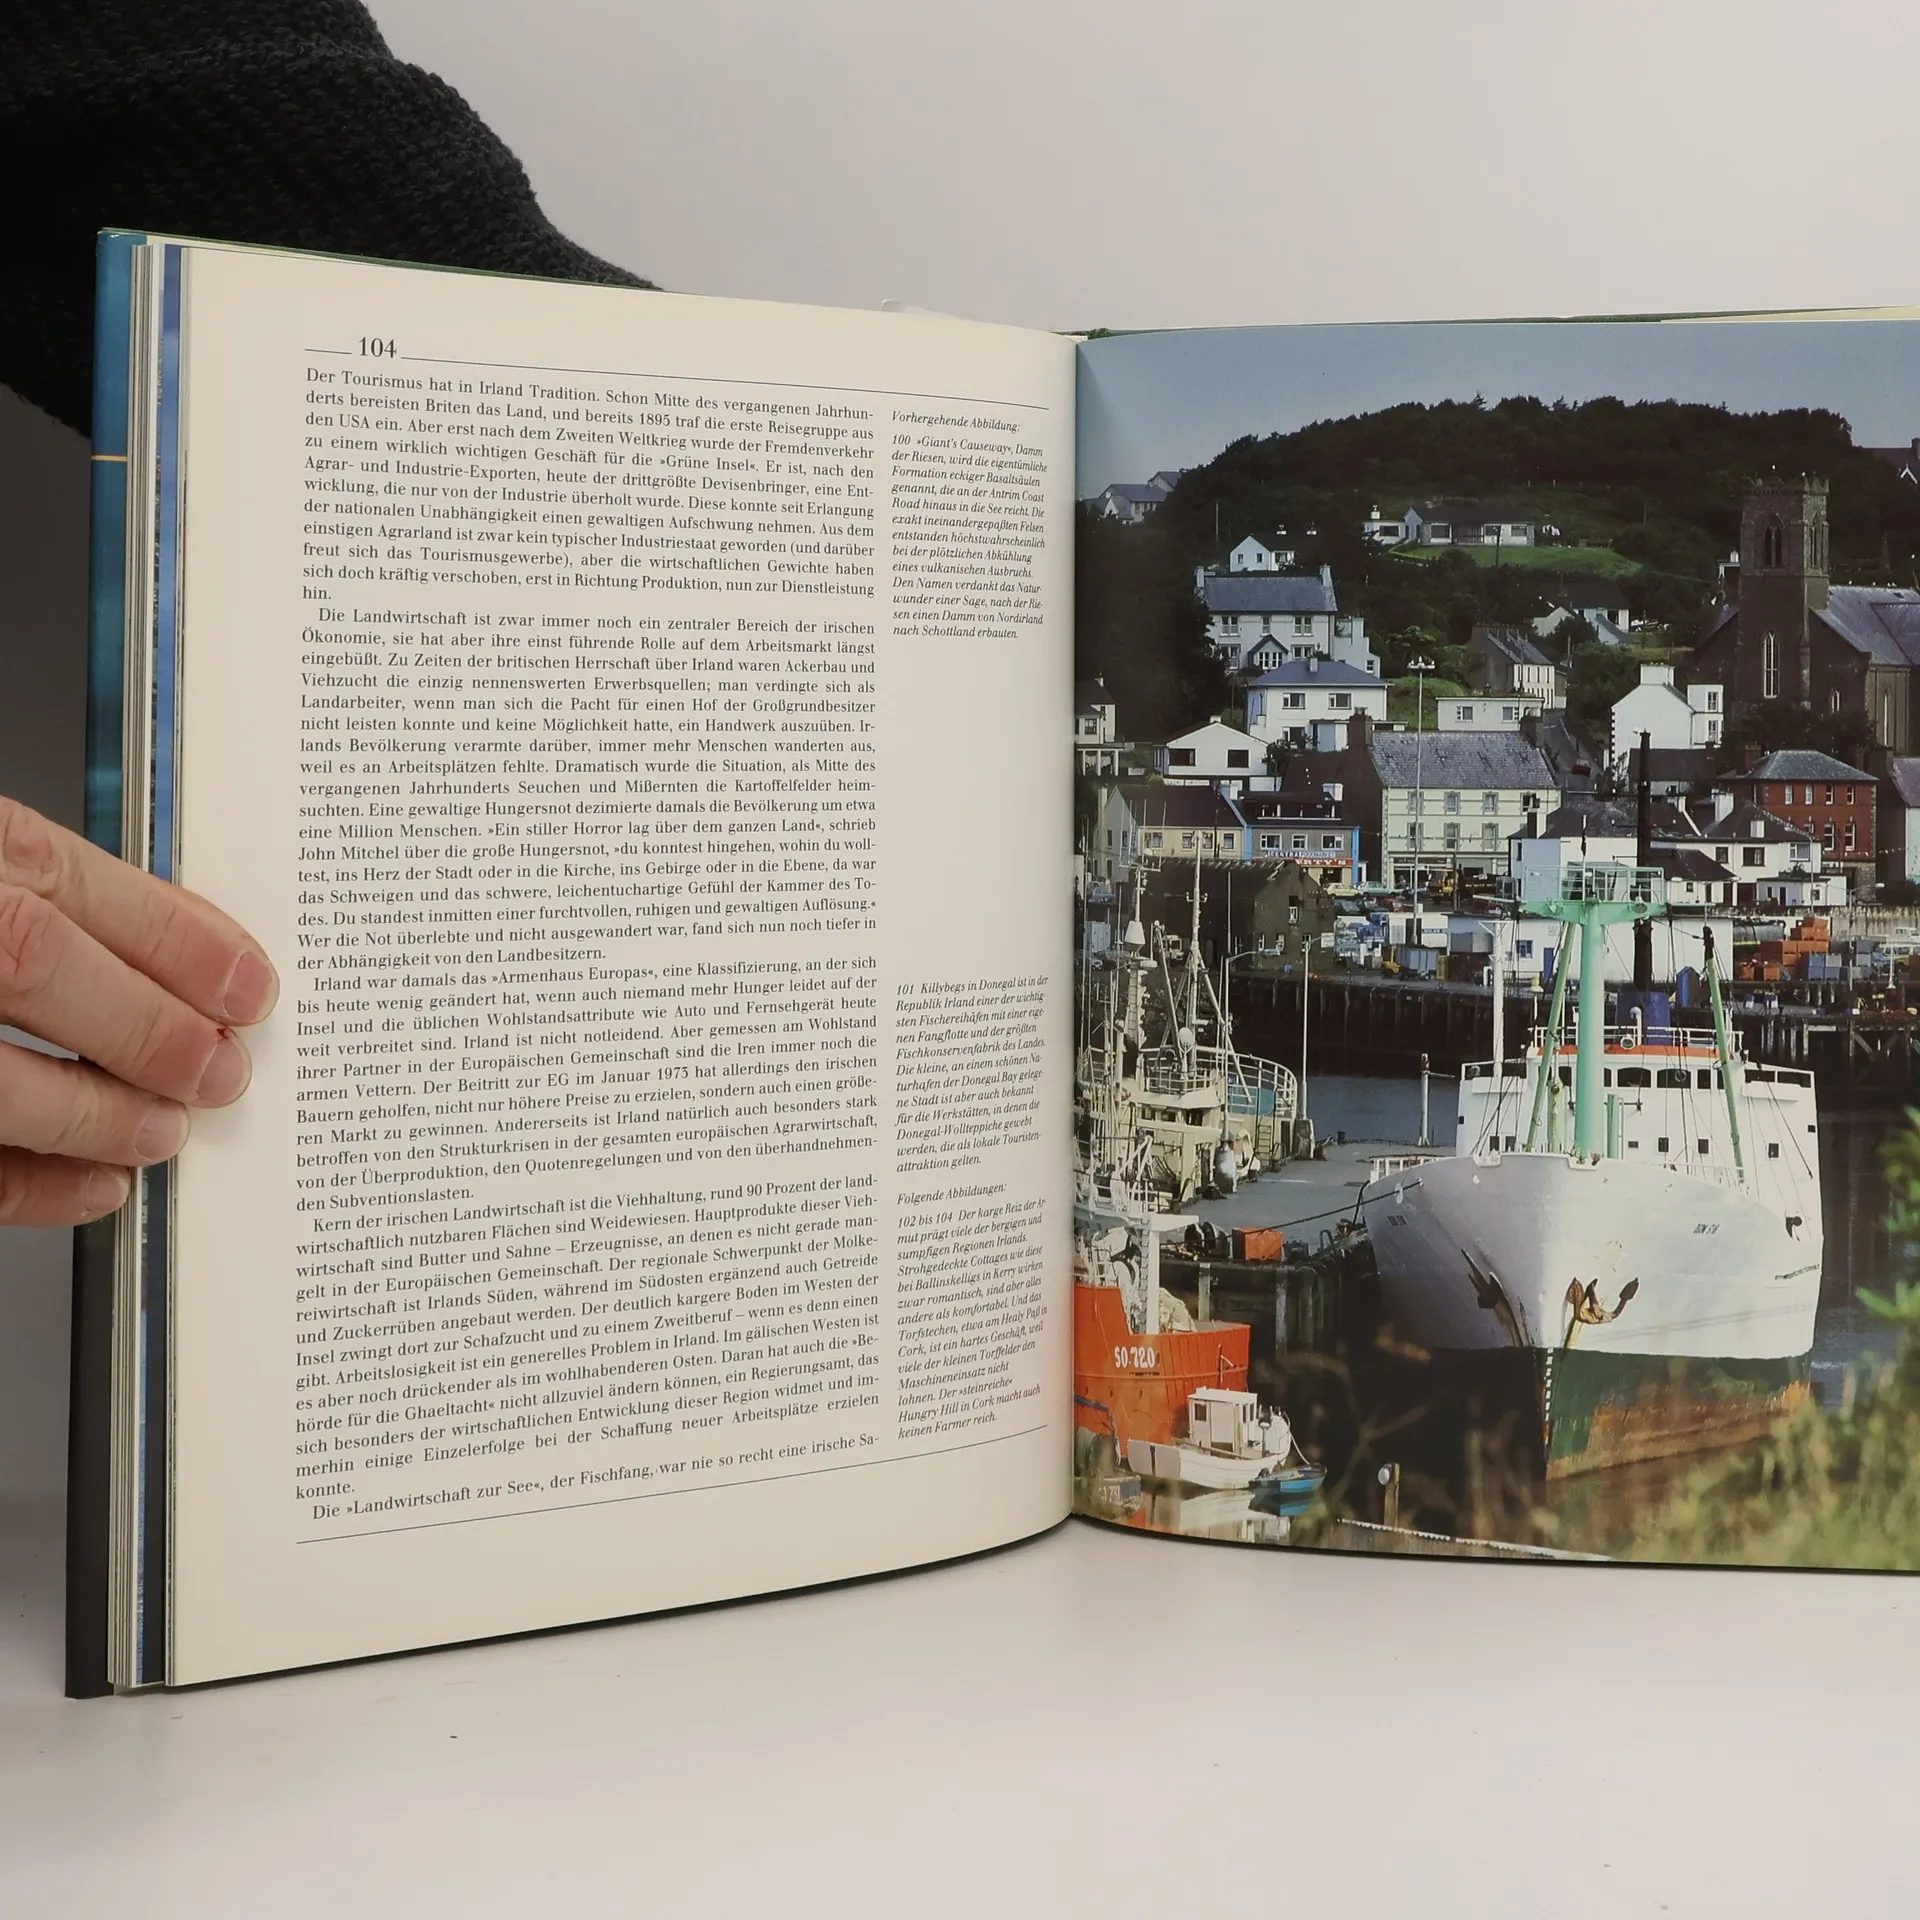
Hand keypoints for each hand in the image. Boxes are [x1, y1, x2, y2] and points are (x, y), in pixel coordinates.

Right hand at [0, 798, 276, 1227]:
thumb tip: (182, 951)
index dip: (178, 940)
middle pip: (40, 964)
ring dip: (99, 1113)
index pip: (67, 882)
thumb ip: (43, 898)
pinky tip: (98, 1185)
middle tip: (225, 1071)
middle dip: (153, 1027)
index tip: (251, 985)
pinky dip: (34, 1183)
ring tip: (167, 1131)